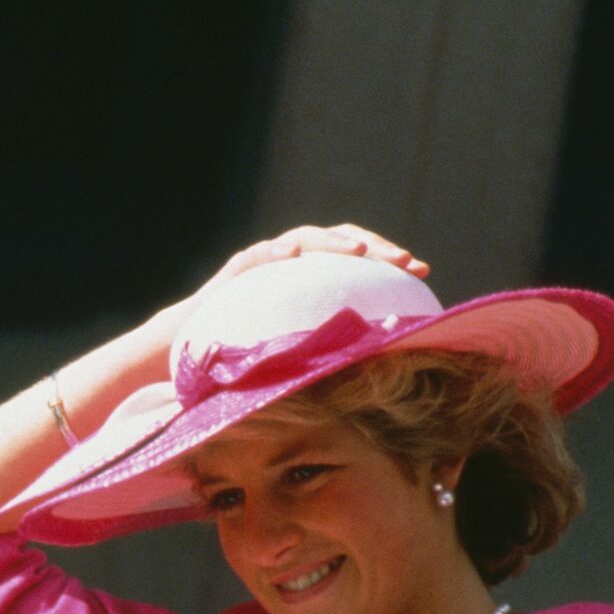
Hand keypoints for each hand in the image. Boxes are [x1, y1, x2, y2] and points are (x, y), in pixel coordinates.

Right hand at [143, 223, 429, 344]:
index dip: (391, 262)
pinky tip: (294, 256)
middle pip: (341, 242)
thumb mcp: (297, 355)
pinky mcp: (237, 271)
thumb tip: (380, 373)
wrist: (190, 348)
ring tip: (359, 252)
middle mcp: (294, 264)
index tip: (423, 273)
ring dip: (334, 243)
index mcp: (314, 281)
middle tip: (404, 261)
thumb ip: (328, 353)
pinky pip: (258, 257)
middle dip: (375, 246)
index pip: (359, 262)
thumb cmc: (245, 357)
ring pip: (306, 240)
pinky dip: (277, 253)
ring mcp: (266, 262)